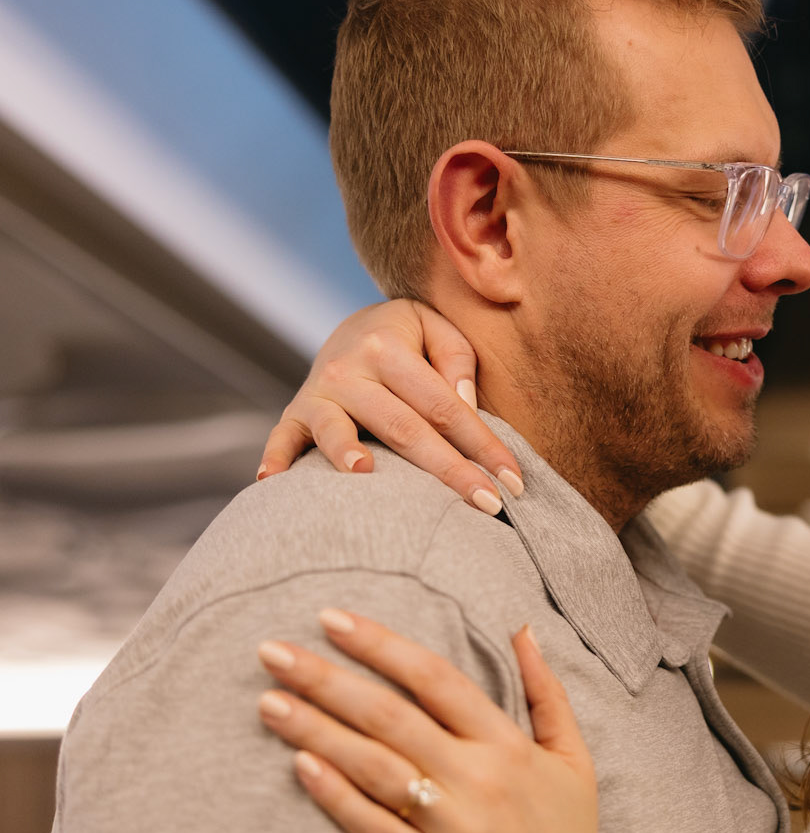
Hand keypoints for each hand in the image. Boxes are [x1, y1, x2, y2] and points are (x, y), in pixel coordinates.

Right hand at [255, 299, 524, 512]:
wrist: (351, 327)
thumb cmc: (410, 341)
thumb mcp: (438, 331)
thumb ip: (457, 362)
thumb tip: (463, 405)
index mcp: (388, 347)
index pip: (446, 405)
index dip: (484, 445)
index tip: (514, 483)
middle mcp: (349, 368)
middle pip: (403, 427)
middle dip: (448, 470)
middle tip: (487, 505)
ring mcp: (318, 393)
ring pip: (337, 429)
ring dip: (346, 453)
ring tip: (367, 475)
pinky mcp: (295, 413)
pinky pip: (282, 437)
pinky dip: (274, 458)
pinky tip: (271, 482)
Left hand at [256, 611, 630, 832]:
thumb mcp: (575, 761)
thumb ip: (548, 692)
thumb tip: (522, 629)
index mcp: (510, 747)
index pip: (436, 678)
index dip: (381, 644)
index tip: (331, 619)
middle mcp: (479, 781)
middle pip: (390, 715)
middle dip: (325, 678)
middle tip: (271, 650)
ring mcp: (454, 830)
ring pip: (373, 767)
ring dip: (315, 730)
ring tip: (268, 701)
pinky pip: (375, 830)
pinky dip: (336, 797)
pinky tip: (298, 766)